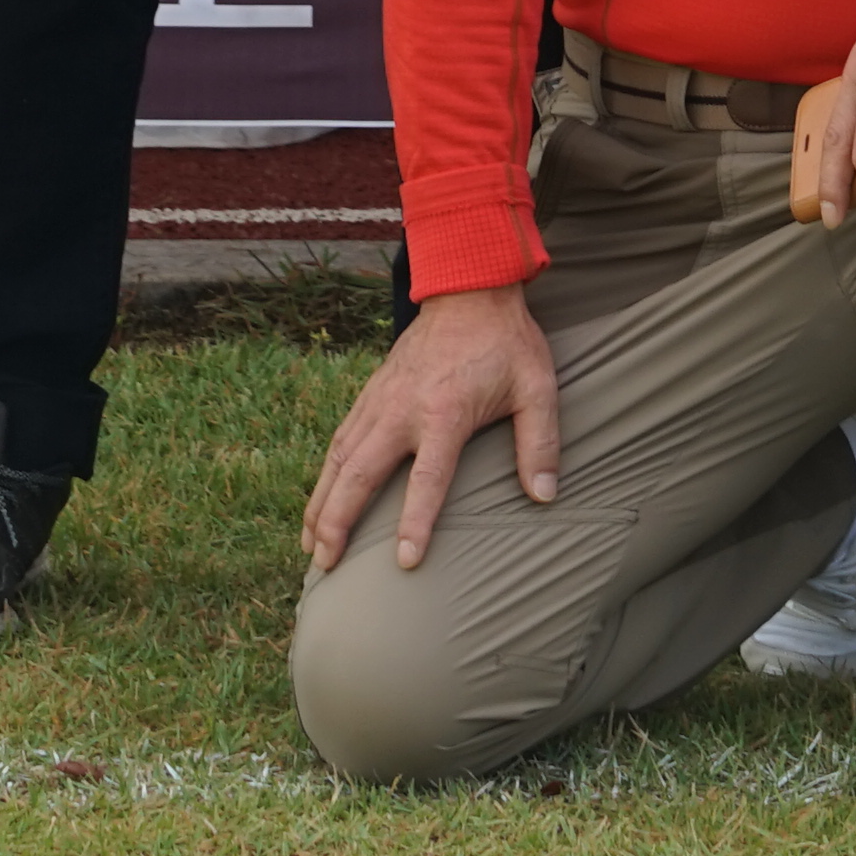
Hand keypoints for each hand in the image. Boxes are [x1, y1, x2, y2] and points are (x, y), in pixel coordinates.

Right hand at [302, 285, 560, 573]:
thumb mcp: (537, 388)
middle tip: (326, 564)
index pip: (428, 479)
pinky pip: (339, 441)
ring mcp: (380, 401)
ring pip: (339, 460)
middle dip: (338, 522)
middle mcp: (402, 411)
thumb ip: (540, 443)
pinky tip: (319, 501)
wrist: (469, 292)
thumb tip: (544, 495)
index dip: (416, 522)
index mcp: (445, 413)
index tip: (405, 562)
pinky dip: (324, 475)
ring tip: (310, 546)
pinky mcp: (369, 394)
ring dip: (321, 505)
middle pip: (360, 475)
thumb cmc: (507, 344)